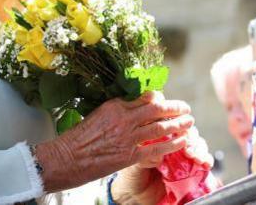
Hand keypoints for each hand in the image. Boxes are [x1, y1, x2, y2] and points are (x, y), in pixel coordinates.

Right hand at [34, 91, 192, 192]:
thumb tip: (134, 108)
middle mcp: (124, 119)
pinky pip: (156, 149)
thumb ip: (117, 110)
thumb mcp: (98, 114)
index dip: (160, 99)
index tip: (166, 101)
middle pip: (157, 109)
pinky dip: (172, 144)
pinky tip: (181, 141)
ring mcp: (128, 138)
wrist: (66, 158)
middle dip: (175, 108)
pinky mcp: (129, 156)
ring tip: (189, 122)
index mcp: (116, 106)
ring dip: (178, 124)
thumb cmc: (78, 138)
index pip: (146, 97)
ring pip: (160, 128)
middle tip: (186, 108)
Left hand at [110, 126, 213, 204]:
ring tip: (196, 158)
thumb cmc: (132, 177)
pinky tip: (206, 164)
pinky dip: (207, 158)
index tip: (178, 131)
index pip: (171, 121)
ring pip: (197, 141)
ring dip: (199, 147)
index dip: (176, 123)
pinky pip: (204, 157)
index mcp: (157, 134)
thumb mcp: (133, 165)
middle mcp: (172, 140)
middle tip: (188, 149)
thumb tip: (160, 154)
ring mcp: (182, 151)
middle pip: (187, 129)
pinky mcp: (191, 164)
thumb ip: (145, 157)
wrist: (137, 197)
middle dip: (190, 137)